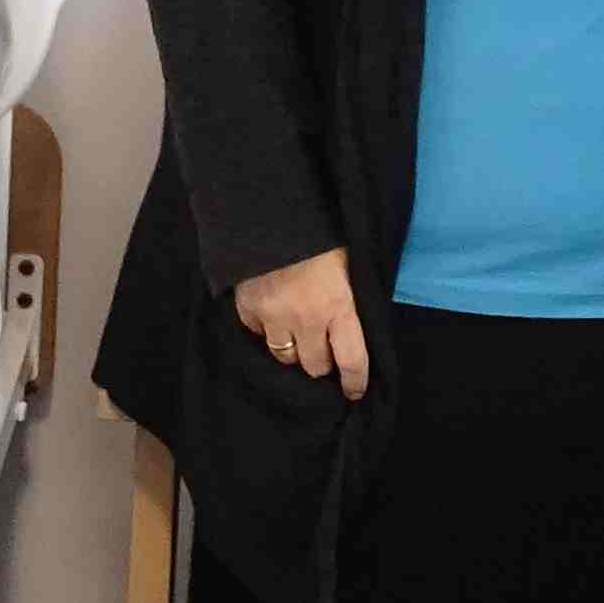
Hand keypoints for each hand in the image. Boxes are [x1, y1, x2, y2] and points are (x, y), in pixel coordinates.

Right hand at [229, 247, 369, 400]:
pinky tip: (273, 316)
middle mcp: (306, 319)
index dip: (355, 382)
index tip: (354, 391)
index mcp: (338, 306)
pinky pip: (259, 335)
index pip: (352, 360)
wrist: (270, 210)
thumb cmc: (320, 235)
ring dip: (295, 351)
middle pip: (315, 366)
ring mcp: (273, 317)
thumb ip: (350, 300)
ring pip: (285, 357)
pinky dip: (267, 330)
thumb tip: (355, 328)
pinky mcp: (248, 310)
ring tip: (298, 337)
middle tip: (325, 352)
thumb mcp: (349, 265)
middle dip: (322, 364)